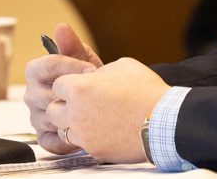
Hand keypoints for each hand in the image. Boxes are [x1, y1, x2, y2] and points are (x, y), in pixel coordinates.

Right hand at [24, 23, 101, 152]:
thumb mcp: (83, 59)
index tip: (92, 70)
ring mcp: (35, 116)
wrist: (97, 101)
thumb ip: (72, 45)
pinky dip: (68, 138)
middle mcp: (31, 94)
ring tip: (92, 111)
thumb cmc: (88, 77)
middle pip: (47, 93)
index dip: (72, 67)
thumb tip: (61, 27)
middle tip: (94, 93)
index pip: (47, 65)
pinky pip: (51, 141)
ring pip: (50, 117)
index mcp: (35, 71)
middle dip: (73, 93)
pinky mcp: (42, 136)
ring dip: (72, 115)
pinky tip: (84, 130)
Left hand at [47, 57, 169, 162]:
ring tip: (89, 118)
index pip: (57, 85)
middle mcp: (76, 112)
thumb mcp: (122, 66)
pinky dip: (88, 138)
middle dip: (63, 105)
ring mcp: (84, 134)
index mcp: (79, 88)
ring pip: (62, 131)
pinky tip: (102, 131)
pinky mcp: (95, 150)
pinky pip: (81, 145)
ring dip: (71, 124)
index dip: (69, 84)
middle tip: (79, 103)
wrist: (164, 120)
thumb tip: (94, 76)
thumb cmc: (145, 91)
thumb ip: (99, 71)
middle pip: (52, 110)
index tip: (79, 85)